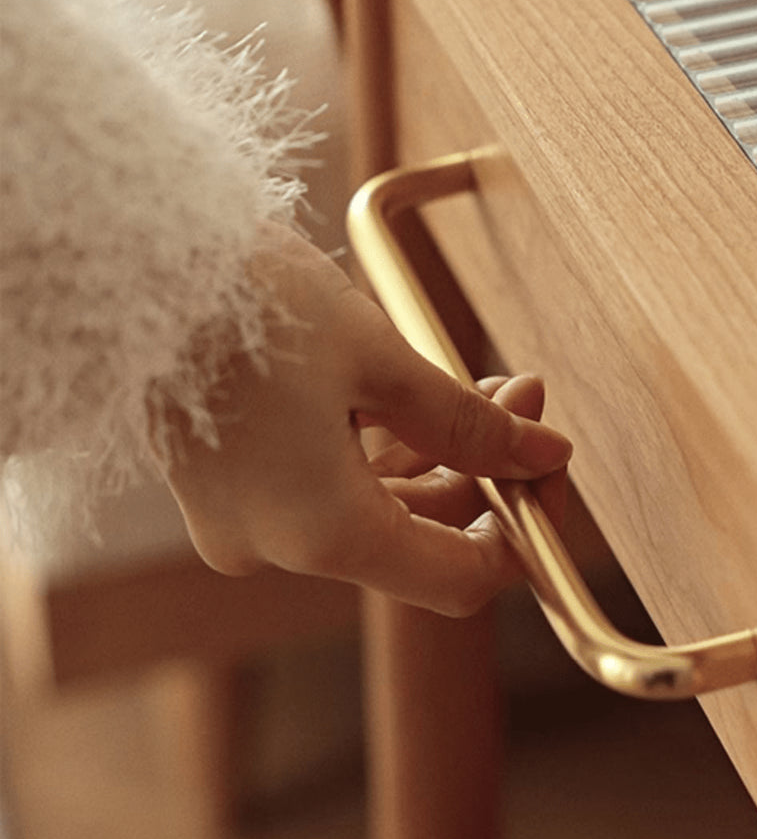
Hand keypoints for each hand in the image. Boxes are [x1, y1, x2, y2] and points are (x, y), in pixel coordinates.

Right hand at [160, 224, 571, 615]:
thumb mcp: (381, 360)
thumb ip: (471, 423)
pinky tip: (417, 397)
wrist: (129, 260)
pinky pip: (328, 490)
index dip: (520, 534)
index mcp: (324, 534)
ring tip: (482, 384)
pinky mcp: (230, 489)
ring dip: (438, 455)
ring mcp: (248, 522)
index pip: (460, 579)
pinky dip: (380, 454)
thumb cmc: (244, 303)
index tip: (546, 474)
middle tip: (521, 399)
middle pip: (420, 538)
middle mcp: (281, 547)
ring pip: (378, 511)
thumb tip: (544, 454)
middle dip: (482, 472)